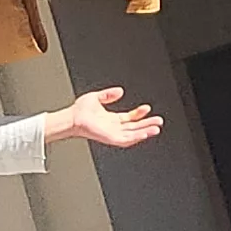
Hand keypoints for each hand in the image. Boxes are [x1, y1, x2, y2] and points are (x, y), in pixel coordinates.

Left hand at [48, 85, 163, 150]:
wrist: (71, 117)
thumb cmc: (80, 110)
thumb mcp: (97, 97)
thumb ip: (109, 94)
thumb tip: (120, 90)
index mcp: (112, 119)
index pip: (130, 118)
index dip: (140, 114)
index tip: (147, 108)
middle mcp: (113, 127)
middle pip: (135, 128)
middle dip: (148, 125)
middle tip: (159, 122)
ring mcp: (112, 134)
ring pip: (133, 135)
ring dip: (145, 132)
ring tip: (156, 128)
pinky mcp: (110, 138)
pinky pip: (126, 140)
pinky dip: (135, 137)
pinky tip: (144, 133)